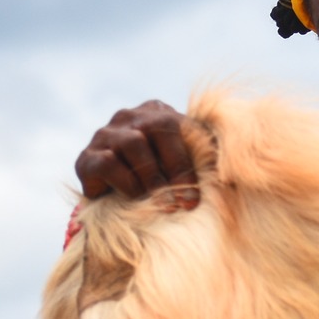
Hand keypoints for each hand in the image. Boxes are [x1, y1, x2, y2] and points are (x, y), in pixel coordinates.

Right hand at [74, 101, 200, 202]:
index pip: (175, 124)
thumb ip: (204, 159)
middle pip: (155, 128)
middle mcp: (128, 117)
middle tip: (182, 202)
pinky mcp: (86, 158)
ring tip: (162, 203)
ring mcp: (104, 135)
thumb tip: (232, 169)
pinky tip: (135, 197)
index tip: (195, 196)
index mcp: (155, 112)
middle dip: (173, 169)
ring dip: (151, 177)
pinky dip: (126, 182)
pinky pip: (109, 162)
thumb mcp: (183, 167)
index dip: (187, 161)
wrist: (115, 206)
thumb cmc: (159, 183)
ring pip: (133, 143)